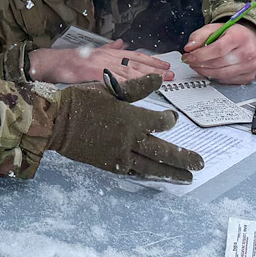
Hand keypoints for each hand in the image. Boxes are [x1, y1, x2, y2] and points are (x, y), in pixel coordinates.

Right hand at [29, 39, 171, 84]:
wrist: (53, 62)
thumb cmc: (71, 60)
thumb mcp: (93, 51)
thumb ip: (109, 48)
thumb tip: (121, 43)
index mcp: (109, 53)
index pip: (135, 56)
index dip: (152, 61)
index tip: (165, 65)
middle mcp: (108, 57)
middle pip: (136, 64)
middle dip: (155, 70)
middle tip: (170, 74)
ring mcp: (102, 66)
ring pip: (129, 72)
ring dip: (147, 76)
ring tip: (161, 81)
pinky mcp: (94, 74)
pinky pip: (113, 81)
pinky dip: (127, 85)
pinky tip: (138, 88)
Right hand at [46, 73, 202, 183]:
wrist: (56, 122)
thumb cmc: (82, 101)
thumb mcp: (110, 89)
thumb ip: (137, 87)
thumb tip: (159, 78)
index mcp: (131, 118)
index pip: (161, 123)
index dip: (168, 121)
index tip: (171, 119)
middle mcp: (129, 140)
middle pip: (163, 152)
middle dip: (183, 158)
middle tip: (199, 164)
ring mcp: (120, 155)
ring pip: (152, 167)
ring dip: (171, 172)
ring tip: (187, 178)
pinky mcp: (110, 165)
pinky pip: (135, 172)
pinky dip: (148, 174)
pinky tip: (157, 176)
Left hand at [181, 21, 255, 84]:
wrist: (251, 40)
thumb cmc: (233, 34)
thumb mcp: (215, 28)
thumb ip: (199, 35)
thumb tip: (189, 47)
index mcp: (240, 37)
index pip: (218, 49)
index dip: (201, 55)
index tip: (189, 56)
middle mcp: (247, 52)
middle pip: (218, 63)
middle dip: (199, 63)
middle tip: (190, 61)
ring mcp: (249, 66)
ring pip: (220, 74)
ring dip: (204, 71)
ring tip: (197, 65)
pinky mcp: (249, 77)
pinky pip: (225, 80)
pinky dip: (214, 76)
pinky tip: (210, 69)